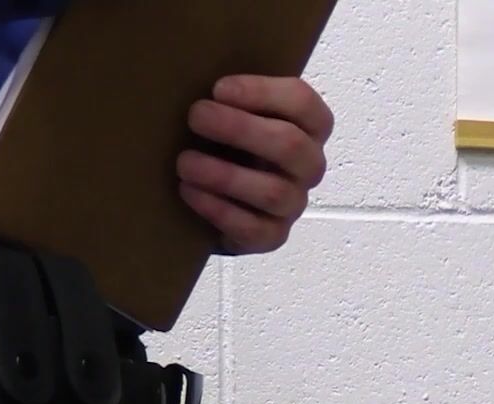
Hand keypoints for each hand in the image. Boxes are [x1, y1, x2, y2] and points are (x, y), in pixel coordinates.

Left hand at [178, 74, 334, 254]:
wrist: (226, 195)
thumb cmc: (231, 142)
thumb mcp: (239, 111)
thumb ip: (233, 97)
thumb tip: (195, 77)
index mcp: (308, 126)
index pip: (303, 103)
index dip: (262, 93)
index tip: (218, 89)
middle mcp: (309, 165)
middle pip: (290, 145)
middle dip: (239, 129)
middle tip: (195, 116)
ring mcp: (294, 203)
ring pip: (273, 192)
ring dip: (224, 175)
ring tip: (184, 163)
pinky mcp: (273, 236)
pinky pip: (254, 229)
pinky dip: (218, 210)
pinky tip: (189, 192)